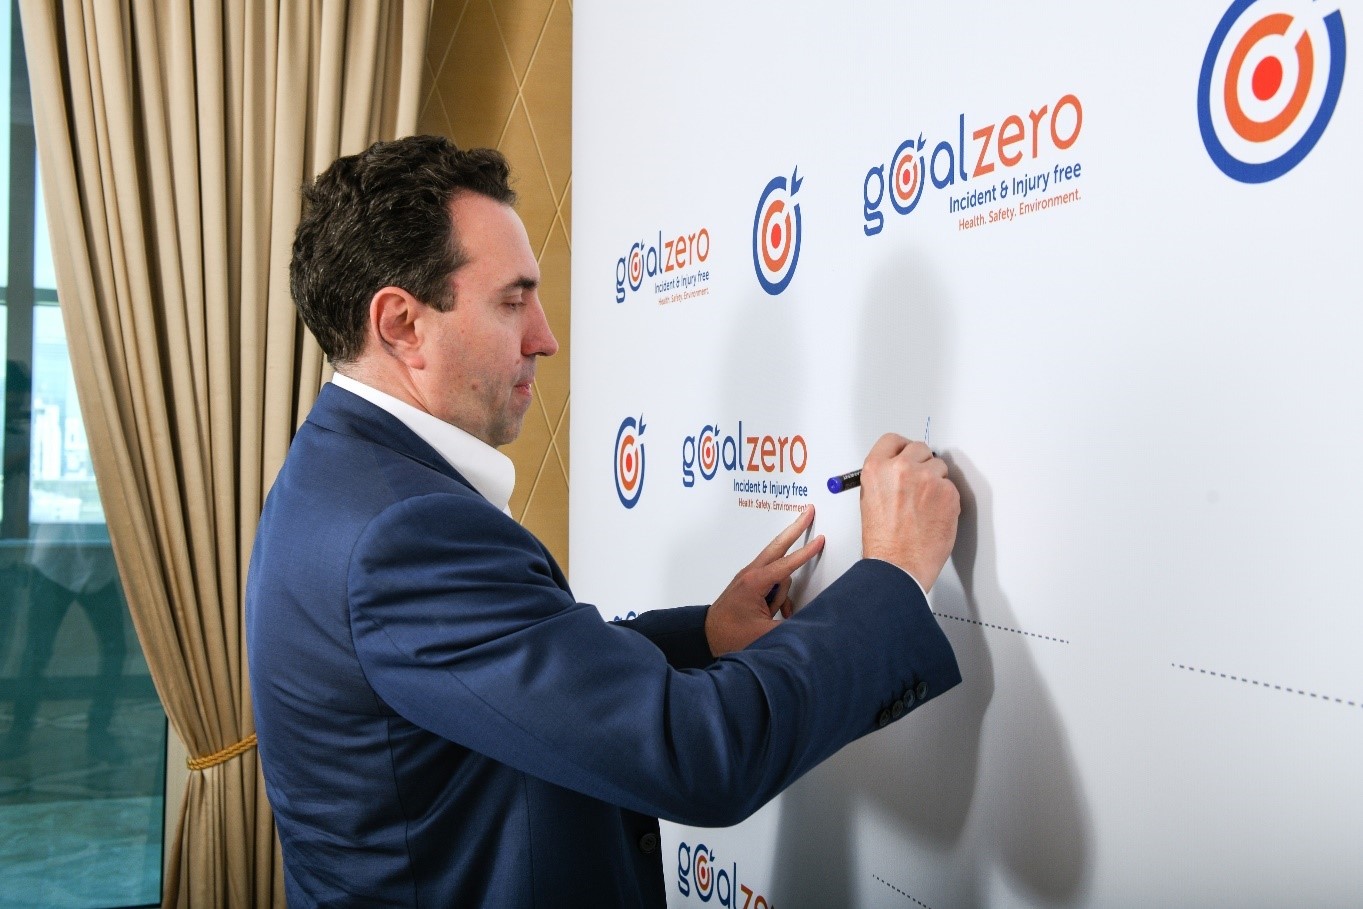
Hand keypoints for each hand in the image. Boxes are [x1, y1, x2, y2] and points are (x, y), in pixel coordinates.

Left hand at [705, 506, 824, 655]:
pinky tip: (775, 615)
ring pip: (778, 574)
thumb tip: (810, 620)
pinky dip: (778, 598)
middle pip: (779, 546)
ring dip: (782, 594)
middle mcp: (751, 574)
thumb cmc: (730, 634)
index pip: (786, 564)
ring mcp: (749, 577)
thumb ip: (792, 626)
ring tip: (772, 614)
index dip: (806, 552)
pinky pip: (772, 583)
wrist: (707, 635)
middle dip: (796, 528)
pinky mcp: (750, 584)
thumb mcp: (765, 634)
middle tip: (808, 511)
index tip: (820, 539)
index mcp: (754, 583)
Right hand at [859, 433, 959, 590]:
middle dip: (921, 463)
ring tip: (924, 506)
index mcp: (876, 468)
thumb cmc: (883, 541)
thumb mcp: (870, 500)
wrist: (898, 565)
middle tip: (919, 483)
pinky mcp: (948, 493)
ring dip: (935, 482)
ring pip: (939, 468)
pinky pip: (951, 488)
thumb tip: (899, 469)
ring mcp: (927, 479)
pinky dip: (946, 500)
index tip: (907, 455)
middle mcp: (901, 468)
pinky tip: (934, 516)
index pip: (893, 440)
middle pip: (920, 448)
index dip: (902, 449)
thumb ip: (884, 478)